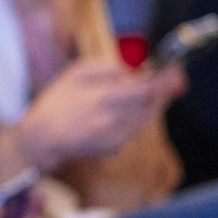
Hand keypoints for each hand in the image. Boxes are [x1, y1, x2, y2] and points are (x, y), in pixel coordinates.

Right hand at [7, 58, 179, 170]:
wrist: (40, 139)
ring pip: (147, 118)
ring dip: (152, 104)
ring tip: (144, 92)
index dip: (166, 80)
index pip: (147, 89)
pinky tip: (121, 112)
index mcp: (103, 99)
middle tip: (172, 80)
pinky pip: (134, 129)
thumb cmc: (56, 102)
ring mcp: (116, 138)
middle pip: (152, 105)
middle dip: (164, 91)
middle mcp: (114, 122)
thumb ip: (108, 68)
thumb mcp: (76, 73)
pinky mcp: (114, 149)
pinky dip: (135, 118)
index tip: (176, 70)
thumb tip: (135, 70)